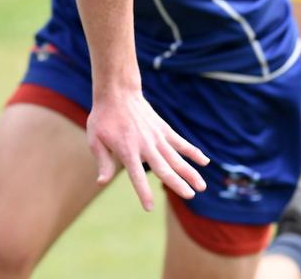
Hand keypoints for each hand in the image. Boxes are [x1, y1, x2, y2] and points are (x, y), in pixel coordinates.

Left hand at [86, 89, 209, 210]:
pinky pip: (180, 142)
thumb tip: (101, 182)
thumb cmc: (104, 118)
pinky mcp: (163, 129)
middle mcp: (145, 145)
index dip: (143, 192)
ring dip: (189, 172)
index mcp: (127, 150)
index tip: (150, 207)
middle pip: (164, 168)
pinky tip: (205, 161)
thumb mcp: (96, 140)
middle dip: (177, 183)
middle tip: (190, 196)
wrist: (118, 93)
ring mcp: (156, 137)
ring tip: (202, 186)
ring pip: (176, 158)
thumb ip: (103, 162)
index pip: (137, 176)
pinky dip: (192, 151)